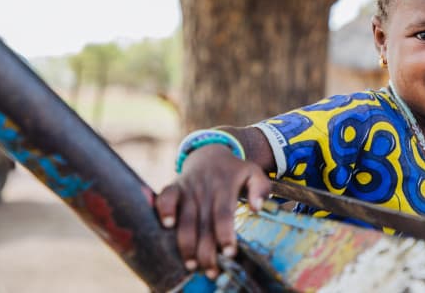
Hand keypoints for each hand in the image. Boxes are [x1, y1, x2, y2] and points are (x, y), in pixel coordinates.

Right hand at [155, 144, 270, 278]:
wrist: (210, 152)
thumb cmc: (234, 170)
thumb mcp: (253, 172)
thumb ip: (261, 187)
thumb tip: (257, 207)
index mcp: (225, 186)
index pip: (224, 214)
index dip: (225, 235)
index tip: (230, 254)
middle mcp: (205, 189)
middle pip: (204, 223)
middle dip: (206, 250)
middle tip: (211, 271)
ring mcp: (188, 188)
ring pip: (185, 219)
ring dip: (186, 244)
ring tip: (191, 265)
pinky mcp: (174, 187)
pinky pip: (165, 197)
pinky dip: (163, 210)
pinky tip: (166, 227)